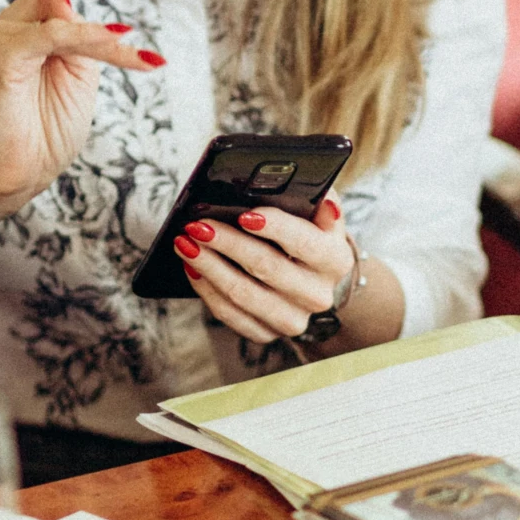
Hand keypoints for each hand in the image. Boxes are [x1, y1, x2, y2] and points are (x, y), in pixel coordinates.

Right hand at [0, 0, 161, 215]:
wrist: (18, 172)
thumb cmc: (48, 125)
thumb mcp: (82, 70)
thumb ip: (84, 33)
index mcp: (37, 18)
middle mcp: (18, 18)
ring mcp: (7, 34)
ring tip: (133, 18)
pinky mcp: (5, 57)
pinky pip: (53, 33)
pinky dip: (91, 34)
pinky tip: (120, 40)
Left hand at [174, 193, 353, 342]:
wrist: (312, 283)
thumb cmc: (309, 238)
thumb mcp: (320, 216)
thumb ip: (316, 197)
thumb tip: (304, 185)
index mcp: (335, 260)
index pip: (305, 242)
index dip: (275, 228)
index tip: (245, 215)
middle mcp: (317, 295)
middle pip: (266, 267)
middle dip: (228, 243)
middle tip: (197, 225)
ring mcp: (292, 319)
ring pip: (242, 294)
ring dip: (208, 266)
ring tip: (184, 243)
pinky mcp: (266, 333)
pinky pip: (229, 314)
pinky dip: (206, 289)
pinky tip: (191, 268)